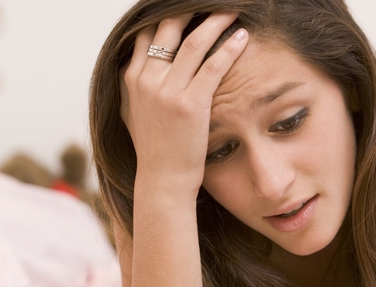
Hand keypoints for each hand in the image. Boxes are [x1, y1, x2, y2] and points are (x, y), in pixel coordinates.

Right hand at [119, 12, 247, 197]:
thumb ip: (136, 89)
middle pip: (168, 28)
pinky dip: (230, 47)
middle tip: (209, 3)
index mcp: (132, 79)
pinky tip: (243, 37)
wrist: (162, 180)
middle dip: (189, 9)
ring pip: (194, 42)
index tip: (183, 9)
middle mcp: (146, 79)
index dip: (165, 17)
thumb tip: (137, 71)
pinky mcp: (191, 103)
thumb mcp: (135, 115)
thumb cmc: (155, 151)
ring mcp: (167, 91)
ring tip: (231, 11)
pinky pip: (214, 65)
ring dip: (216, 21)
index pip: (146, 34)